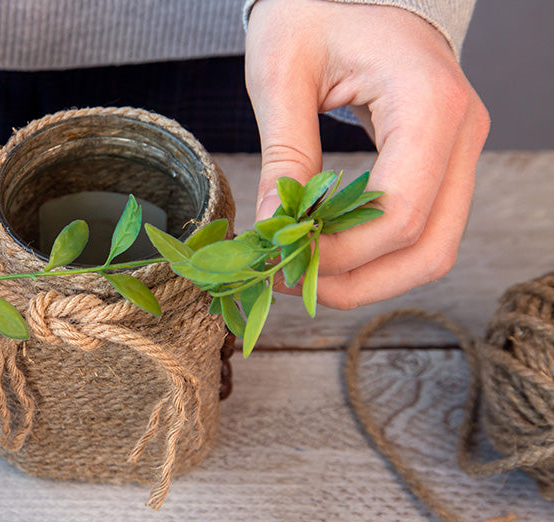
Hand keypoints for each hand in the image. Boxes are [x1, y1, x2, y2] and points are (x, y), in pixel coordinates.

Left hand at [246, 0, 489, 308]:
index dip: (342, 251)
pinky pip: (423, 231)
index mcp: (429, 101)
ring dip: (369, 278)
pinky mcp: (443, 164)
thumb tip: (273, 228)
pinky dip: (376, 256)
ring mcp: (460, 152)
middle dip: (357, 280)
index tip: (283, 258)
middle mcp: (462, 132)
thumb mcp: (281, 72)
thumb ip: (283, 153)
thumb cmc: (313, 13)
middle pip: (429, 246)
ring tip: (304, 274)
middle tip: (291, 281)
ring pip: (433, 250)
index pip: (400, 210)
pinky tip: (327, 253)